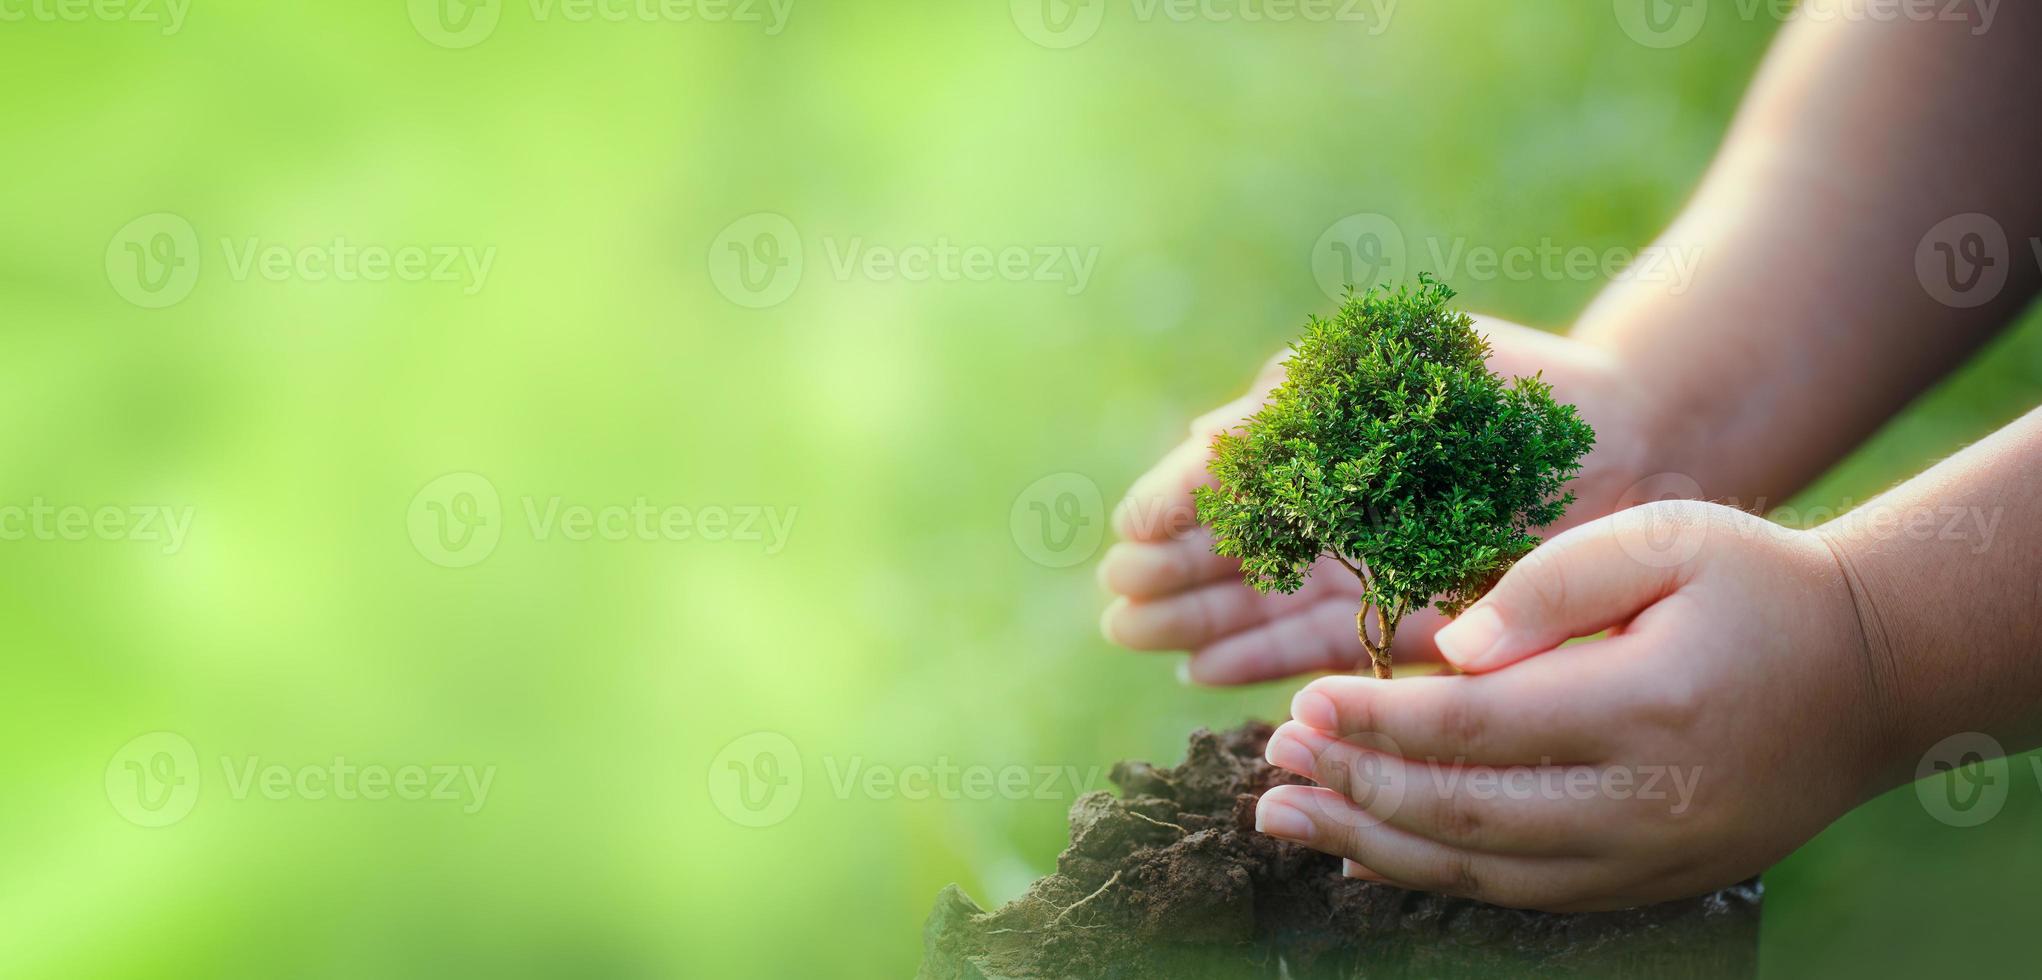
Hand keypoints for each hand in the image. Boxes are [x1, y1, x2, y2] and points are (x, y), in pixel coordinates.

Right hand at [1099, 317, 1667, 684]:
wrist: (1619, 440)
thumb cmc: (1504, 388)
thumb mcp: (1390, 369)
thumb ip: (1299, 400)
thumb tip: (1204, 438)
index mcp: (1316, 442)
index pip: (1224, 479)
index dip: (1173, 505)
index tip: (1131, 527)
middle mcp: (1327, 511)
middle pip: (1227, 550)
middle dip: (1165, 575)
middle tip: (1116, 596)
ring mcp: (1357, 568)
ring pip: (1256, 604)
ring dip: (1192, 621)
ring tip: (1135, 634)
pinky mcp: (1395, 622)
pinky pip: (1313, 649)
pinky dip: (1255, 662)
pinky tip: (1199, 671)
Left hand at [1254, 501, 1889, 910]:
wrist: (1868, 675)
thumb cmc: (1753, 585)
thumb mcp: (1661, 538)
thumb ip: (1548, 584)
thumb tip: (1444, 648)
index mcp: (1648, 704)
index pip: (1478, 725)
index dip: (1380, 718)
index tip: (1305, 700)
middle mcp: (1650, 801)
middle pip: (1467, 813)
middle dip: (1355, 787)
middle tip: (1272, 759)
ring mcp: (1652, 858)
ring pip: (1485, 872)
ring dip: (1373, 845)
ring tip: (1285, 814)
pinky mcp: (1653, 885)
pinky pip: (1524, 896)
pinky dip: (1437, 877)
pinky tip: (1365, 850)